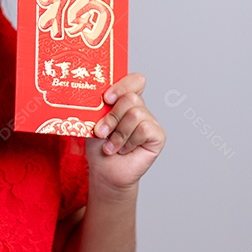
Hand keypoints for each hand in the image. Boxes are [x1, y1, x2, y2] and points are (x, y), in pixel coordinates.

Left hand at [86, 73, 165, 195]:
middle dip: (112, 117)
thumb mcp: (94, 122)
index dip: (122, 86)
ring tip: (111, 146)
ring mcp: (150, 121)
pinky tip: (124, 150)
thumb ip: (99, 107)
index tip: (107, 98)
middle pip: (131, 98)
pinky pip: (144, 129)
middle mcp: (140, 108)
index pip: (135, 81)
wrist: (104, 170)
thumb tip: (99, 97)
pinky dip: (129, 142)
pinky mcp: (158, 135)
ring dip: (118, 134)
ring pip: (136, 114)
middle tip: (101, 132)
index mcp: (125, 100)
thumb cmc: (99, 145)